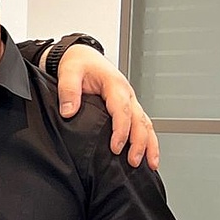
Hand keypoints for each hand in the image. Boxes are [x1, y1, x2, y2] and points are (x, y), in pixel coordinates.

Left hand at [54, 43, 159, 169]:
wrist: (82, 56)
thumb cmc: (78, 63)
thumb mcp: (69, 72)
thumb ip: (68, 91)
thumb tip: (68, 111)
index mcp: (114, 85)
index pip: (122, 110)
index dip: (121, 130)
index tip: (115, 147)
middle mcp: (127, 93)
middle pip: (139, 120)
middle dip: (140, 142)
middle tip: (134, 161)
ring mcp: (130, 100)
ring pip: (146, 123)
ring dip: (149, 144)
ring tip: (150, 164)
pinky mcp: (128, 106)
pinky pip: (142, 123)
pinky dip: (148, 139)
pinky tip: (148, 154)